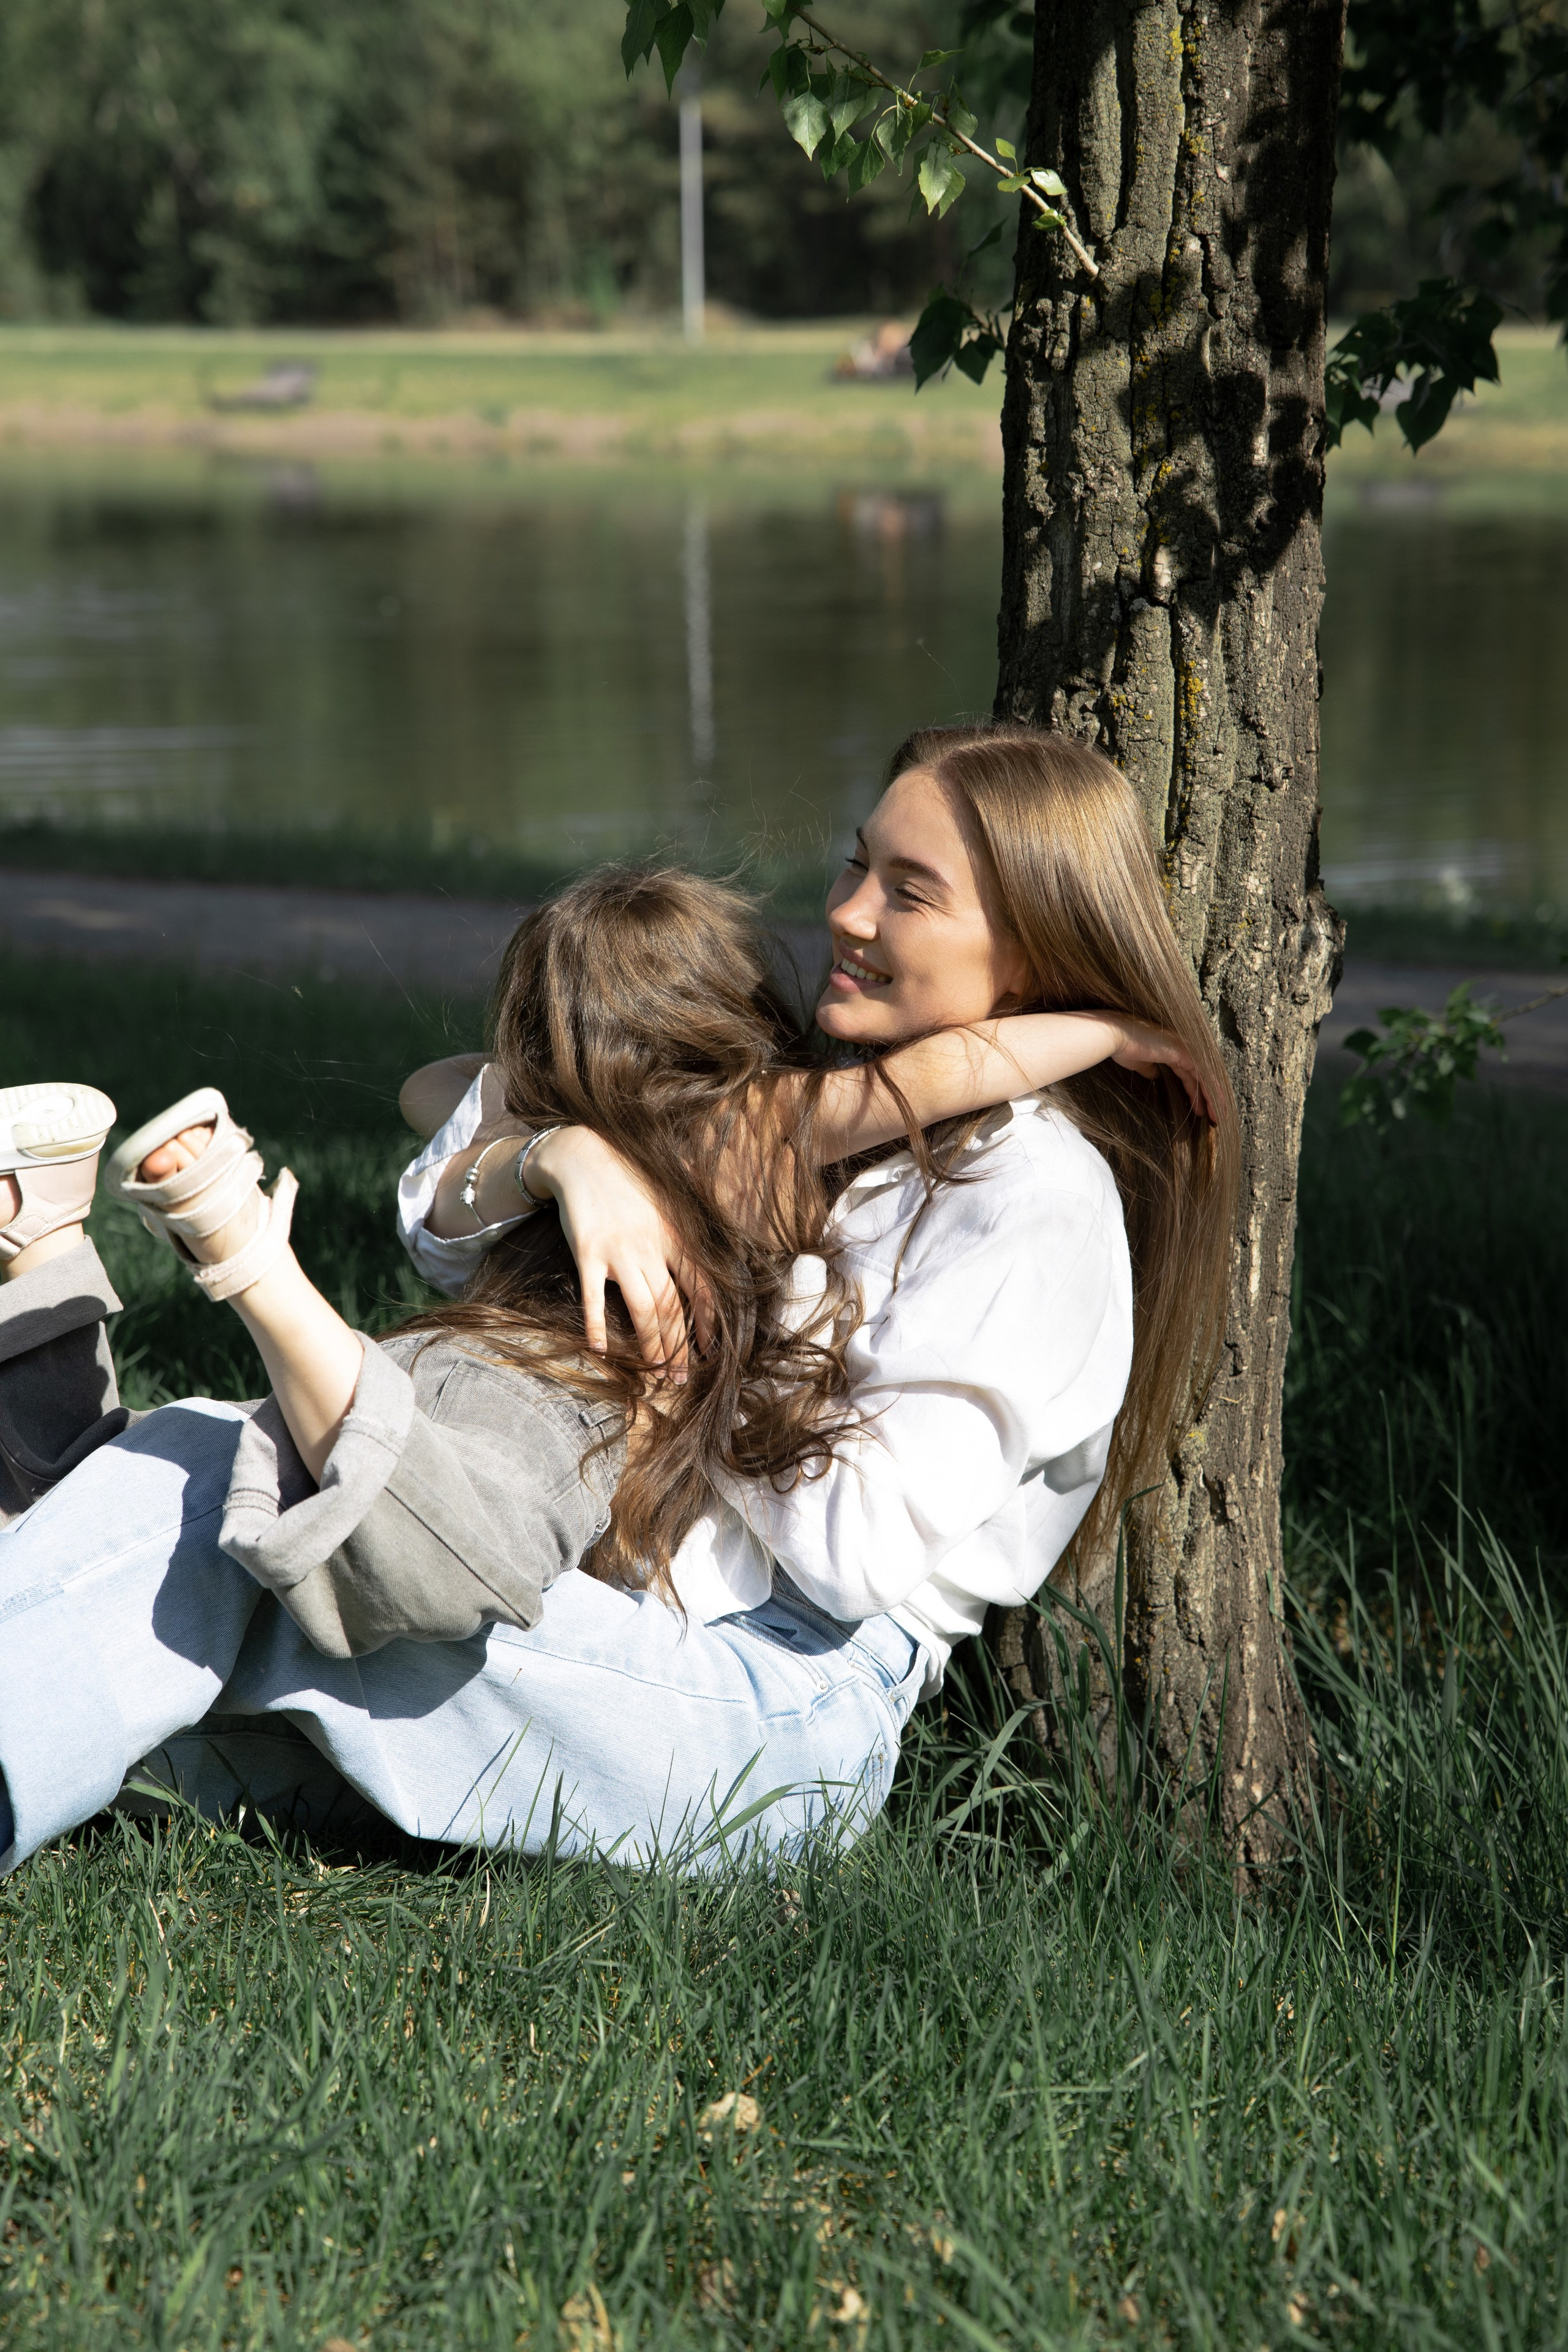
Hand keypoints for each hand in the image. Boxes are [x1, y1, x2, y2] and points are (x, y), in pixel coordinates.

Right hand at [527, 1127, 713, 1374]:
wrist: (583, 1154)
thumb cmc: (629, 1175)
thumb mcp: (670, 1190)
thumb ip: (696, 1211)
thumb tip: (728, 1215)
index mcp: (676, 1234)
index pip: (701, 1287)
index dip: (708, 1323)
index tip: (711, 1350)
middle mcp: (652, 1246)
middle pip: (673, 1308)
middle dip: (679, 1347)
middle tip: (680, 1378)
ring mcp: (619, 1251)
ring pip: (643, 1310)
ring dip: (650, 1346)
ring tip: (654, 1370)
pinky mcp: (587, 1253)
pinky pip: (593, 1298)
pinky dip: (596, 1326)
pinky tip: (599, 1349)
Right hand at [1106, 1018, 1218, 1123]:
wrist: (1114, 1036)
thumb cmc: (1122, 1048)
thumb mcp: (1139, 1063)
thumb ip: (1150, 1069)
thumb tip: (1155, 1076)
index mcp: (1173, 1049)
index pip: (1191, 1074)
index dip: (1195, 1092)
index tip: (1199, 1109)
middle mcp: (1183, 1047)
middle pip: (1202, 1077)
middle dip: (1208, 1098)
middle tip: (1211, 1117)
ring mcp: (1186, 1048)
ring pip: (1206, 1077)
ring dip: (1212, 1099)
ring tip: (1215, 1118)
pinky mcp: (1185, 1052)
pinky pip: (1204, 1076)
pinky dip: (1210, 1092)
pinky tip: (1214, 1107)